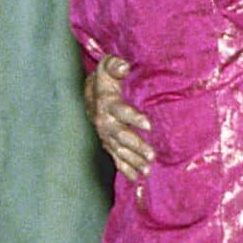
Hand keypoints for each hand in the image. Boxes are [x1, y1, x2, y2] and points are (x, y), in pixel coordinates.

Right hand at [86, 55, 152, 179]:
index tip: (149, 125)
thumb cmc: (107, 77)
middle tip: (151, 155)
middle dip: (135, 146)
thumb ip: (115, 65)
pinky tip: (135, 177)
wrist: (91, 91)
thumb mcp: (109, 65)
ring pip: (118, 150)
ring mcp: (105, 134)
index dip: (133, 117)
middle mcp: (104, 120)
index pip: (120, 110)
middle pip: (120, 135)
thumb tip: (123, 66)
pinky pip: (115, 157)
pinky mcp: (108, 142)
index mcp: (106, 102)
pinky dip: (124, 168)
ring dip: (133, 160)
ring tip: (147, 170)